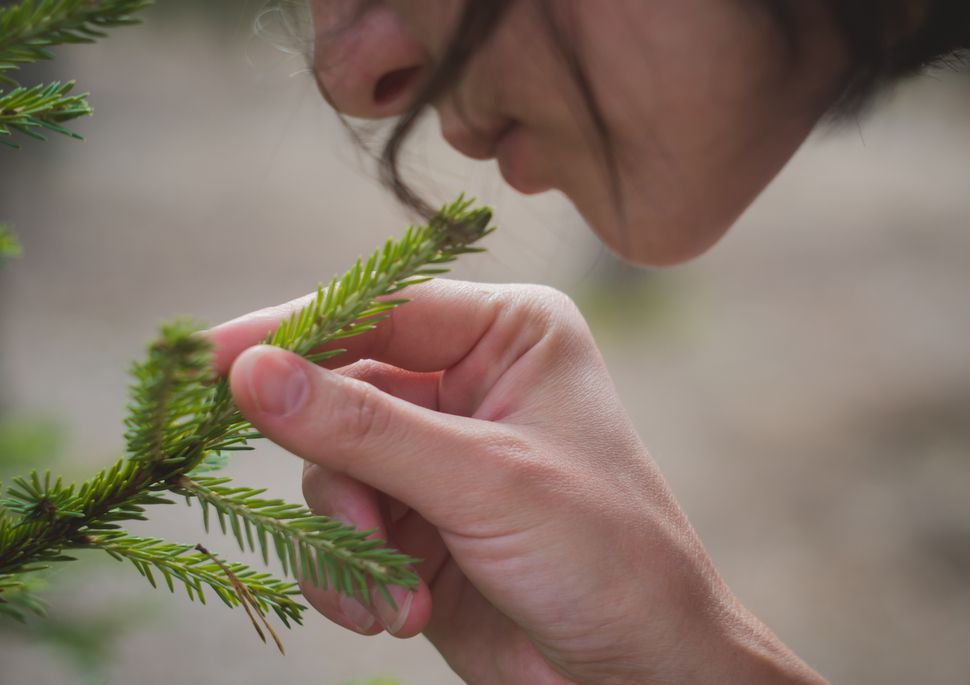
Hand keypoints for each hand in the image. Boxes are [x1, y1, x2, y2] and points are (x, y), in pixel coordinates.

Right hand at [211, 279, 825, 684]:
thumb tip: (248, 372)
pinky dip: (351, 575)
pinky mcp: (415, 520)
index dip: (294, 331)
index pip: (380, 309)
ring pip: (331, 467)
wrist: (640, 673)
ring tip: (399, 589)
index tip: (210, 360)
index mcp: (507, 334)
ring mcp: (437, 453)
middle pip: (342, 390)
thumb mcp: (484, 481)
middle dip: (340, 470)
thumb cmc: (604, 556)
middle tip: (359, 519)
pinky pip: (340, 529)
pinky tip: (399, 613)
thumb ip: (363, 428)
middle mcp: (467, 382)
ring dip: (350, 536)